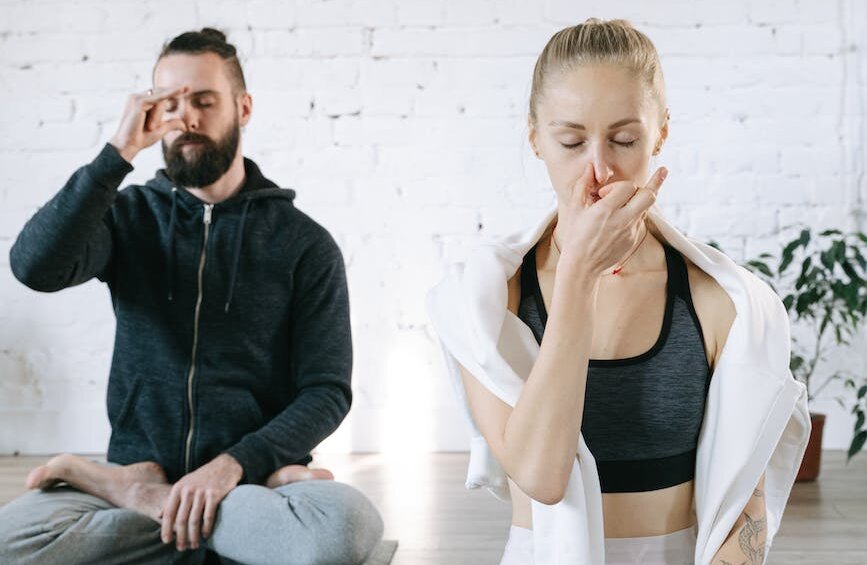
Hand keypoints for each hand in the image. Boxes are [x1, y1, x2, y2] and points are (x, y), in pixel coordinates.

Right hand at [109, 85, 188, 162]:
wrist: (128, 145)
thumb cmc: (141, 138)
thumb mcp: (160, 130)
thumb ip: (171, 124)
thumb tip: (185, 126)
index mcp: (140, 102)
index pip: (158, 93)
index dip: (172, 90)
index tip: (186, 88)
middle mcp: (137, 97)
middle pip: (160, 93)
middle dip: (174, 90)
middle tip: (188, 86)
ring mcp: (136, 98)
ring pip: (160, 98)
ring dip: (159, 115)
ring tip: (151, 126)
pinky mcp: (139, 102)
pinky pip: (158, 98)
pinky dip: (169, 94)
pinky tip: (180, 90)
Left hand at [160, 453, 242, 550]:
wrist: (224, 466)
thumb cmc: (202, 478)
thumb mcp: (184, 484)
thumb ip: (172, 499)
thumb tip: (158, 514)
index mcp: (178, 488)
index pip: (168, 512)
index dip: (166, 528)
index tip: (166, 541)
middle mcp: (188, 490)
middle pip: (181, 519)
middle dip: (180, 536)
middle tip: (181, 547)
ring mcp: (202, 492)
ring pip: (194, 520)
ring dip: (193, 536)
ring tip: (194, 545)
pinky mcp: (215, 494)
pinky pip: (208, 516)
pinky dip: (206, 528)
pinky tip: (205, 535)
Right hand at [555, 162, 666, 276]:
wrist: (582, 265)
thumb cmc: (575, 236)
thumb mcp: (575, 209)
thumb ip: (582, 185)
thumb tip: (590, 167)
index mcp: (606, 211)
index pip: (627, 187)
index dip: (617, 186)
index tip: (605, 194)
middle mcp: (622, 220)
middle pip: (648, 196)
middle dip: (645, 185)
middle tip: (643, 182)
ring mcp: (630, 231)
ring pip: (648, 206)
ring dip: (645, 195)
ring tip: (661, 173)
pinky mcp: (633, 239)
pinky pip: (641, 220)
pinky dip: (636, 212)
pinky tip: (630, 209)